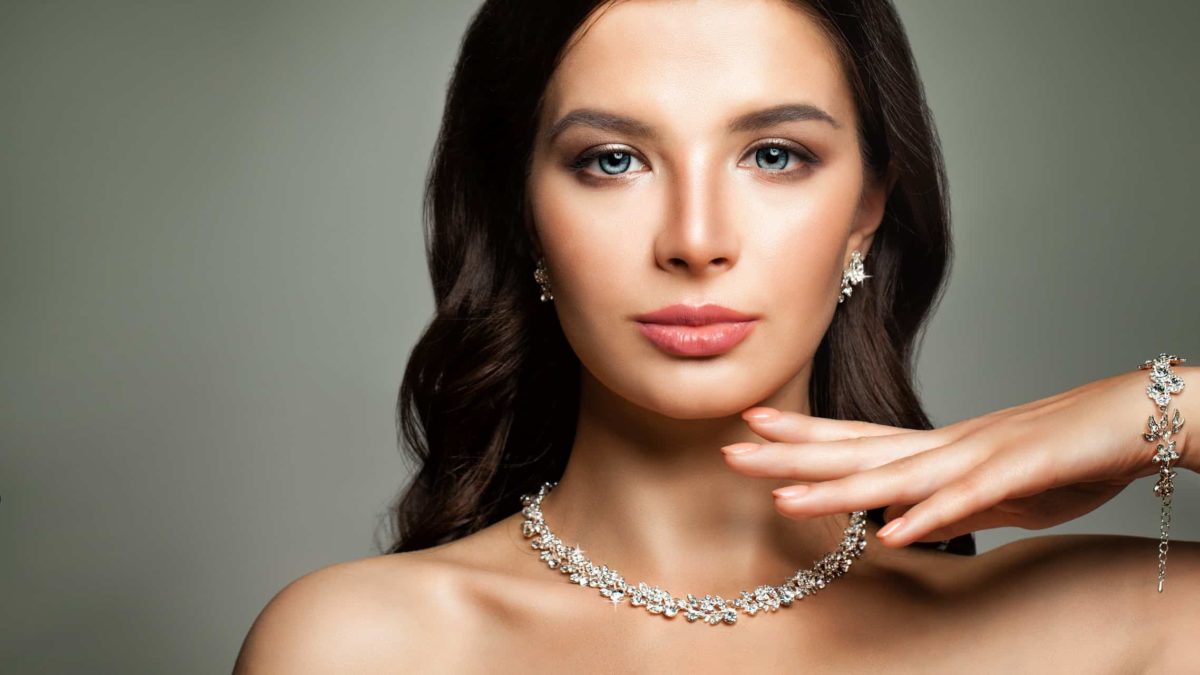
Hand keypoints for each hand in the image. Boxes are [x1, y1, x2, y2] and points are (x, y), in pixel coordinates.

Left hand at [720, 368, 1192, 547]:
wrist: (1136, 415)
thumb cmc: (1067, 452)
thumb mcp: (996, 488)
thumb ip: (945, 503)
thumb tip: (899, 523)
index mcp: (936, 447)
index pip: (855, 438)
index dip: (801, 435)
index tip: (749, 427)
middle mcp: (944, 445)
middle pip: (854, 451)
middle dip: (789, 455)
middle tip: (726, 452)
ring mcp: (978, 456)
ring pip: (894, 475)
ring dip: (837, 489)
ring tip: (783, 499)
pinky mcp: (1019, 472)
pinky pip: (966, 500)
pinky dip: (928, 515)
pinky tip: (890, 533)